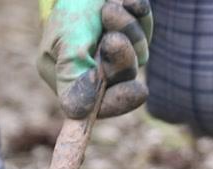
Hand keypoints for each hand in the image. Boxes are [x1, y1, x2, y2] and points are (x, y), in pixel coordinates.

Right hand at [38, 0, 151, 118]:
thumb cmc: (71, 7)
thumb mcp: (68, 40)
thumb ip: (73, 76)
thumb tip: (77, 112)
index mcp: (68, 76)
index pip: (94, 105)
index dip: (118, 102)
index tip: (139, 91)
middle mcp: (92, 68)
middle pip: (122, 79)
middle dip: (122, 57)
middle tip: (112, 38)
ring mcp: (114, 51)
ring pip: (138, 53)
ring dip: (128, 27)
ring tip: (109, 7)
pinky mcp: (131, 32)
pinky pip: (145, 28)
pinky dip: (136, 12)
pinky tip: (121, 0)